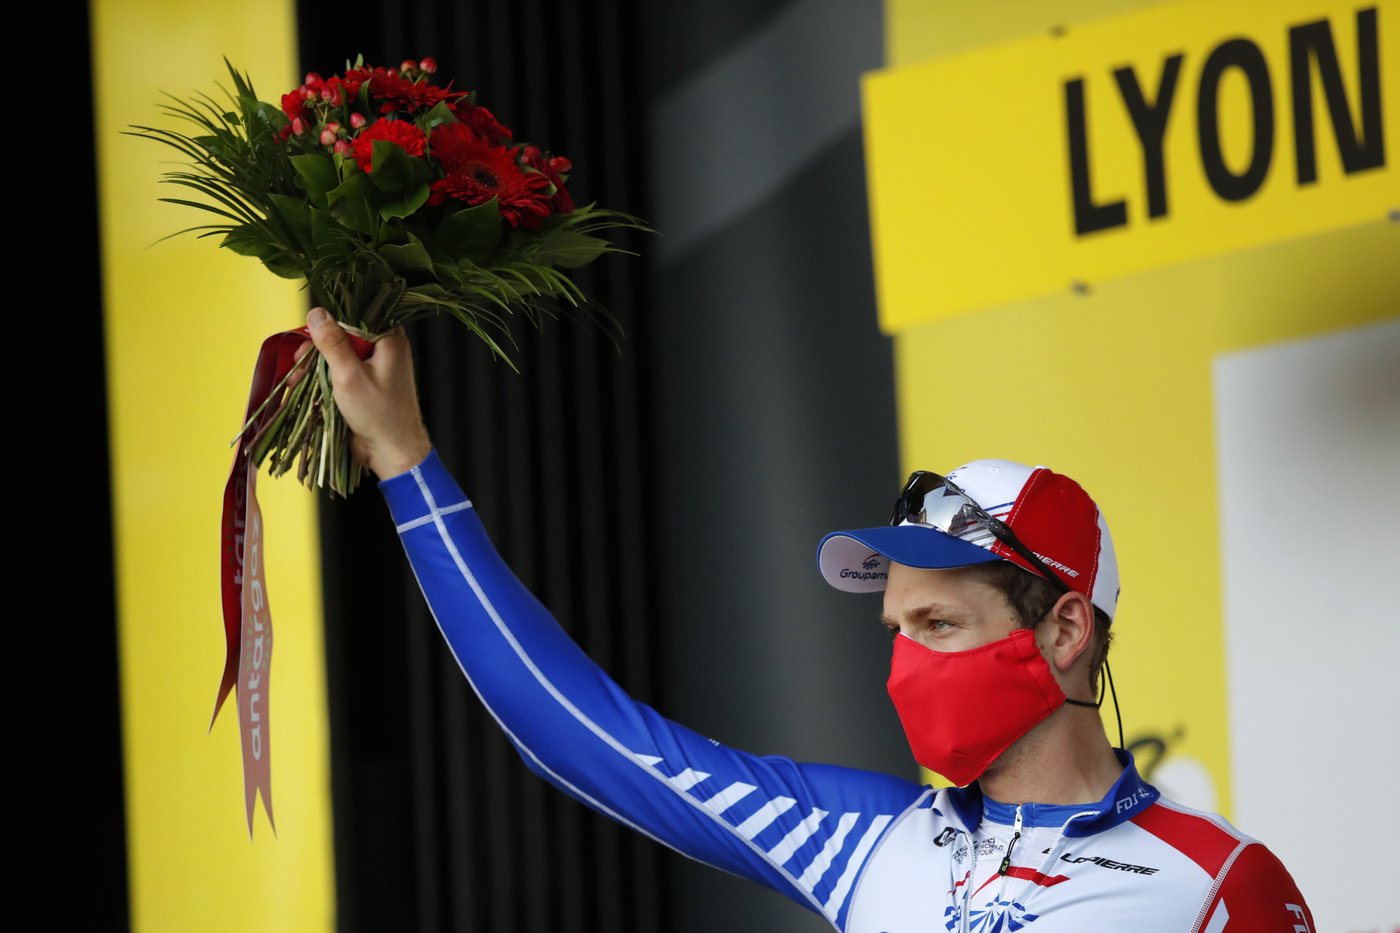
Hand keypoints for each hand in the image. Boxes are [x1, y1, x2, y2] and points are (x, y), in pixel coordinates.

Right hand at [293, 308, 431, 479]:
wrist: (392, 451)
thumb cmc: (379, 415)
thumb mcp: (350, 376)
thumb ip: (333, 344)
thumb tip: (317, 313)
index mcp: (389, 339)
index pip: (353, 317)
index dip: (328, 325)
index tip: (308, 337)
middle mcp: (384, 348)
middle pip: (342, 335)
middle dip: (317, 349)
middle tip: (299, 361)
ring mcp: (375, 366)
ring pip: (337, 355)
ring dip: (315, 366)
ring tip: (296, 380)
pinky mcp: (365, 383)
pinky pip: (340, 371)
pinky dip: (323, 377)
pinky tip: (304, 386)